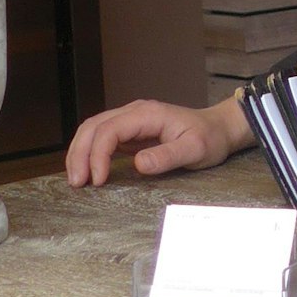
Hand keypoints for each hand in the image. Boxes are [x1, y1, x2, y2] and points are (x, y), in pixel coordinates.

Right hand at [64, 98, 254, 187]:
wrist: (220, 129)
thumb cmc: (210, 138)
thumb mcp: (195, 150)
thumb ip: (167, 156)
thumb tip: (138, 165)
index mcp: (148, 114)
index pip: (110, 130)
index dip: (98, 154)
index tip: (98, 180)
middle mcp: (135, 112)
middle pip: (94, 126)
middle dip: (80, 154)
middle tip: (77, 183)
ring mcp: (131, 120)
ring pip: (93, 130)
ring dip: (80, 153)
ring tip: (77, 180)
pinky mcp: (131, 131)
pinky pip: (102, 138)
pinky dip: (90, 153)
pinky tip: (88, 170)